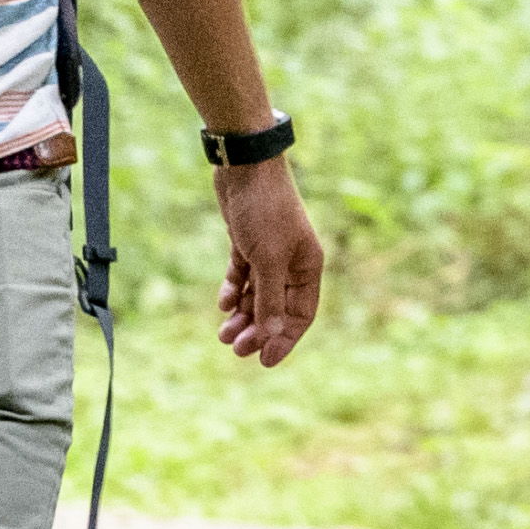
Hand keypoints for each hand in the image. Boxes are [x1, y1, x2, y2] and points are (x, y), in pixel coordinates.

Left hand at [212, 154, 325, 368]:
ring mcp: (268, 253)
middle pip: (276, 308)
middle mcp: (290, 262)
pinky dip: (232, 290)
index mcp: (307, 266)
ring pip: (256, 295)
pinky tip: (222, 303)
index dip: (285, 339)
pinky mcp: (246, 243)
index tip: (264, 361)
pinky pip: (241, 276)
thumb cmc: (264, 210)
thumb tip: (274, 336)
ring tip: (223, 334)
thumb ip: (270, 299)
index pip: (300, 314)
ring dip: (242, 315)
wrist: (244, 167)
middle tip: (236, 349)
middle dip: (258, 330)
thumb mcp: (268, 260)